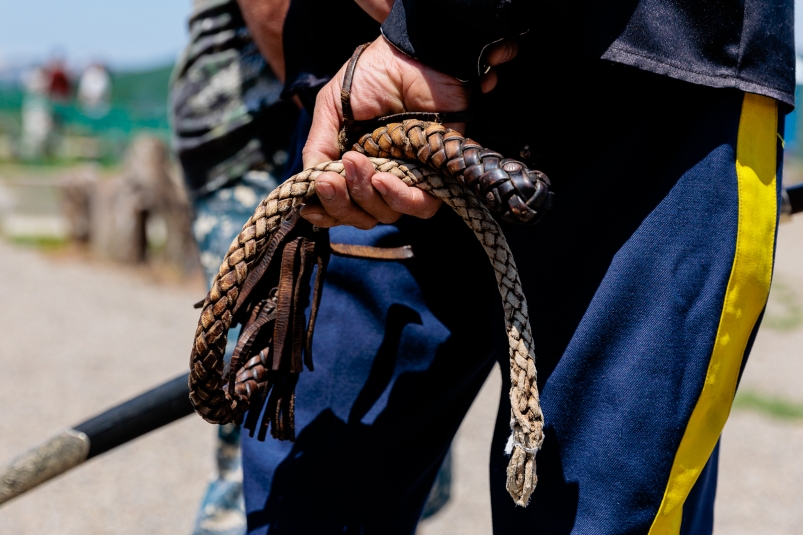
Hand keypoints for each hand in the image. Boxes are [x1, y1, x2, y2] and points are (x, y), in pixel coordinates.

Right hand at [301, 37, 516, 227]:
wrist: (413, 55)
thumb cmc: (371, 76)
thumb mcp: (331, 108)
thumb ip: (318, 145)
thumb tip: (309, 184)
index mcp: (354, 166)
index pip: (340, 206)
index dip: (326, 211)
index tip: (310, 204)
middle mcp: (381, 177)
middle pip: (360, 216)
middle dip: (341, 203)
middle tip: (333, 178)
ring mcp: (409, 178)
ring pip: (386, 214)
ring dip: (365, 196)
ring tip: (359, 163)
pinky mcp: (437, 175)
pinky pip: (421, 207)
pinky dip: (399, 198)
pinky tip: (384, 179)